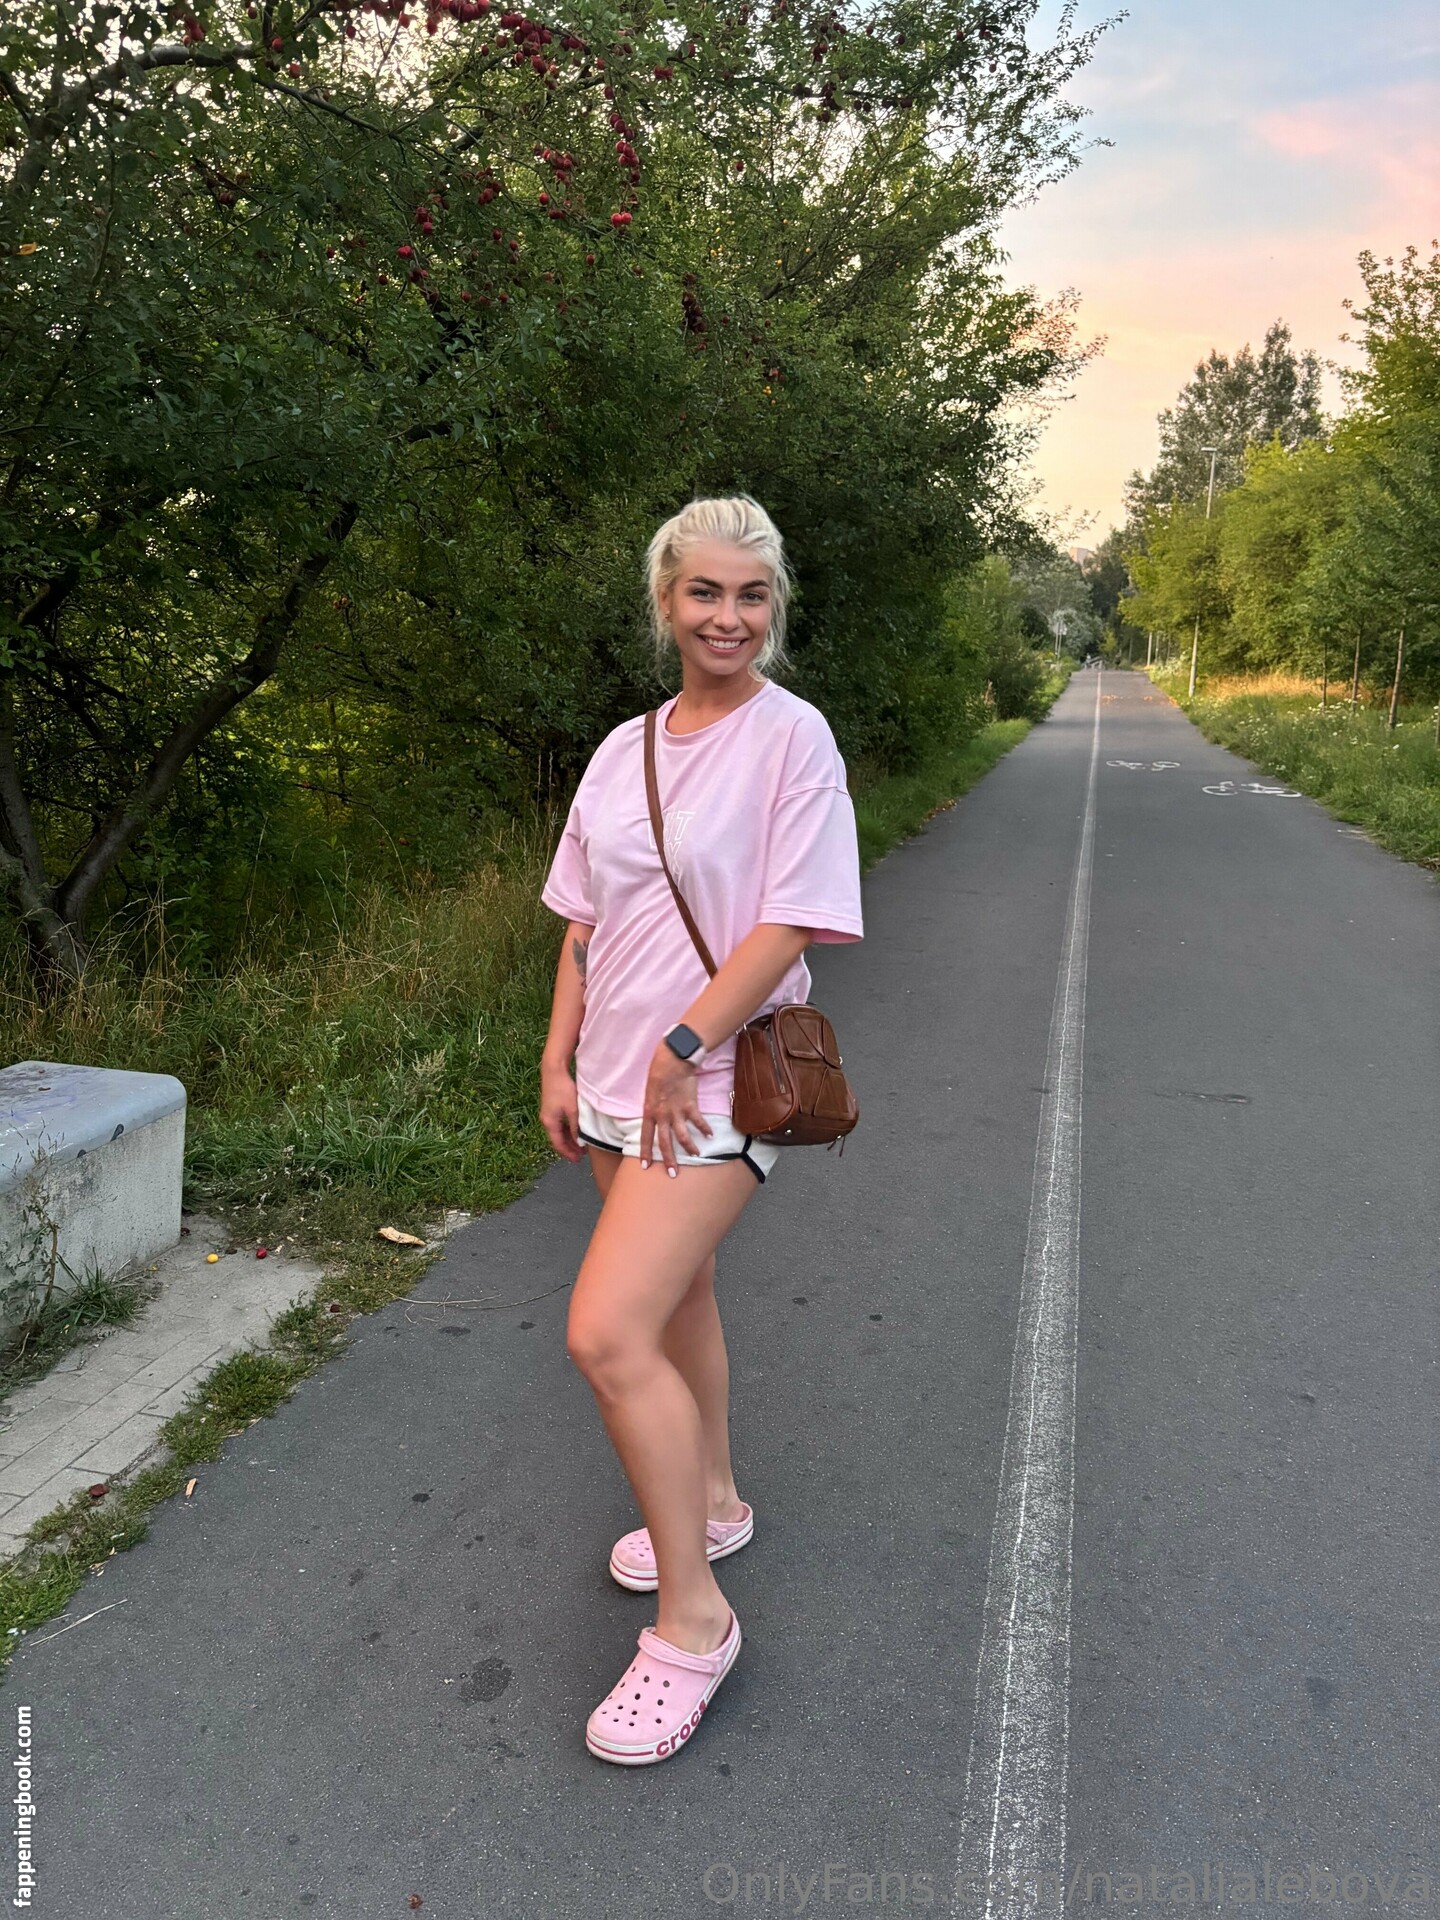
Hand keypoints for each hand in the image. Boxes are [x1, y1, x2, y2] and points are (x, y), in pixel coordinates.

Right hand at [539, 1058, 583, 1162]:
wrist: (554, 1071)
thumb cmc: (564, 1090)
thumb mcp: (573, 1111)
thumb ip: (576, 1127)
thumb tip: (579, 1141)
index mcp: (549, 1123)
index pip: (558, 1144)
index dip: (568, 1153)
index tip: (578, 1160)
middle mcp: (546, 1121)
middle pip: (557, 1140)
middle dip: (569, 1148)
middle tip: (581, 1155)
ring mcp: (547, 1115)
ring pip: (559, 1132)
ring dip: (569, 1139)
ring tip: (580, 1145)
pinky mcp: (550, 1108)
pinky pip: (559, 1125)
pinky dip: (567, 1131)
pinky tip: (575, 1131)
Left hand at [640, 1041, 714, 1174]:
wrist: (672, 1061)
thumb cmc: (659, 1073)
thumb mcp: (649, 1092)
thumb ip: (653, 1107)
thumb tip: (656, 1118)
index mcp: (649, 1112)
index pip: (646, 1137)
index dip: (645, 1152)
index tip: (645, 1166)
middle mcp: (662, 1115)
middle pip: (664, 1143)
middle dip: (669, 1160)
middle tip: (673, 1174)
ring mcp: (677, 1111)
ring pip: (682, 1136)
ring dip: (689, 1147)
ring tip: (696, 1154)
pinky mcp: (690, 1105)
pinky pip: (698, 1121)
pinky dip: (705, 1128)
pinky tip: (710, 1135)